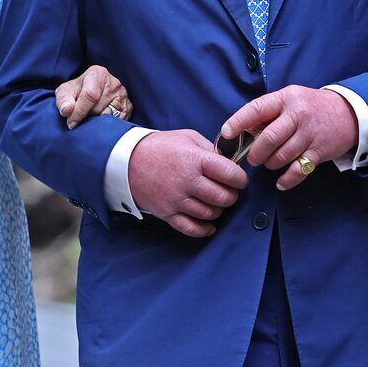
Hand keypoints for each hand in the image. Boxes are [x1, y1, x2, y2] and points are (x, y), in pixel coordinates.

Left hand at [56, 65, 132, 128]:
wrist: (92, 90)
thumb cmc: (77, 91)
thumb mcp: (65, 92)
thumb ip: (63, 100)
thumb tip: (67, 110)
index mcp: (98, 74)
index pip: (90, 95)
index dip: (79, 111)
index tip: (71, 123)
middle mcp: (114, 82)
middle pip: (98, 108)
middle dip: (87, 117)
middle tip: (80, 119)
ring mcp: (123, 95)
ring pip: (108, 116)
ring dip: (97, 122)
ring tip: (90, 117)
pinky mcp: (128, 106)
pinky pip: (117, 121)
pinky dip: (107, 124)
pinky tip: (100, 120)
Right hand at [128, 129, 246, 237]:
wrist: (127, 161)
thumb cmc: (160, 147)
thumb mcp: (187, 137)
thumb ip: (210, 149)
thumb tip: (229, 162)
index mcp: (195, 159)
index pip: (230, 174)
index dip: (240, 178)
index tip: (239, 179)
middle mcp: (188, 181)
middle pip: (223, 197)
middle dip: (231, 196)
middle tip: (228, 191)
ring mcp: (177, 199)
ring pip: (210, 213)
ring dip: (218, 210)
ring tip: (215, 203)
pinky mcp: (167, 213)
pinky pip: (191, 228)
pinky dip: (204, 229)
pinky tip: (209, 224)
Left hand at [217, 86, 357, 190]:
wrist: (349, 112)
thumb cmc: (311, 107)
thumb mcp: (289, 99)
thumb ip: (269, 113)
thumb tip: (242, 130)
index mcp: (285, 98)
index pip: (257, 109)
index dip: (239, 122)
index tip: (226, 133)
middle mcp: (297, 114)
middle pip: (269, 138)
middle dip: (255, 153)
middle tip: (252, 158)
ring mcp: (310, 133)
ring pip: (282, 156)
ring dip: (270, 164)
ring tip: (269, 163)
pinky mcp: (319, 151)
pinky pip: (298, 170)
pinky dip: (286, 179)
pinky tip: (280, 182)